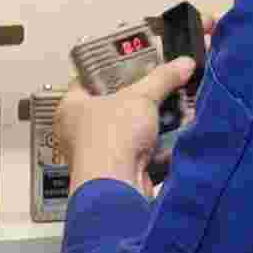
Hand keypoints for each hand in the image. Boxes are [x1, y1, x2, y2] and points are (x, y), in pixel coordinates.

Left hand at [56, 57, 196, 197]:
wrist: (116, 187)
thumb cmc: (107, 141)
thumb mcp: (140, 96)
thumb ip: (162, 78)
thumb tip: (180, 65)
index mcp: (72, 108)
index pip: (90, 81)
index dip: (113, 71)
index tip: (134, 65)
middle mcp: (82, 132)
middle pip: (118, 107)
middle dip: (144, 101)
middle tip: (161, 88)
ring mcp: (103, 154)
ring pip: (134, 132)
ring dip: (156, 124)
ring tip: (175, 110)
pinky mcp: (122, 172)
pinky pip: (145, 154)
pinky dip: (160, 146)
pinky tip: (174, 136)